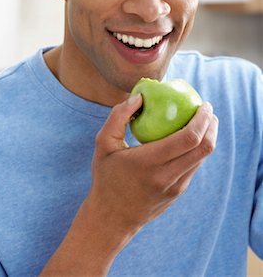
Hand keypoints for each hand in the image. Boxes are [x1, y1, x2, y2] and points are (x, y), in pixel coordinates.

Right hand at [89, 94, 218, 234]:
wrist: (112, 218)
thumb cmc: (106, 176)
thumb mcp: (103, 144)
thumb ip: (118, 116)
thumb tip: (139, 97)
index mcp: (149, 162)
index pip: (187, 139)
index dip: (202, 120)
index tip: (203, 104)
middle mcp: (167, 176)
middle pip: (203, 148)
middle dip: (211, 125)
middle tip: (207, 109)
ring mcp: (175, 187)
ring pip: (202, 158)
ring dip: (208, 136)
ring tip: (204, 120)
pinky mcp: (178, 192)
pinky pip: (194, 166)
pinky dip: (197, 148)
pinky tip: (191, 137)